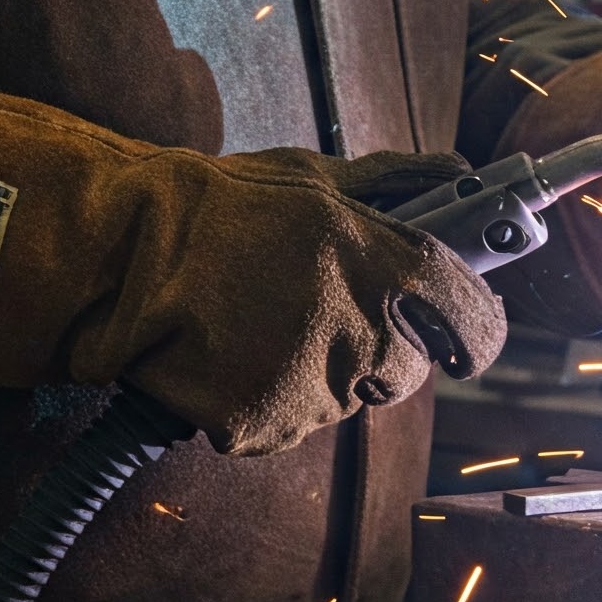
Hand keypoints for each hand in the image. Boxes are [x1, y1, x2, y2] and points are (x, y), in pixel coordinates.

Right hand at [0, 75, 507, 456]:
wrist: (123, 254)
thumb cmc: (220, 206)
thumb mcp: (313, 176)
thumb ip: (397, 184)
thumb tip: (462, 178)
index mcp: (380, 262)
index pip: (472, 315)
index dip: (477, 324)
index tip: (468, 325)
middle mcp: (356, 329)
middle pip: (409, 372)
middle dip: (385, 350)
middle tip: (333, 313)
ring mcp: (310, 386)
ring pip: (347, 400)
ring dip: (323, 373)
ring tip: (267, 322)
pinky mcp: (264, 426)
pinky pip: (291, 424)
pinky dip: (271, 400)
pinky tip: (238, 353)